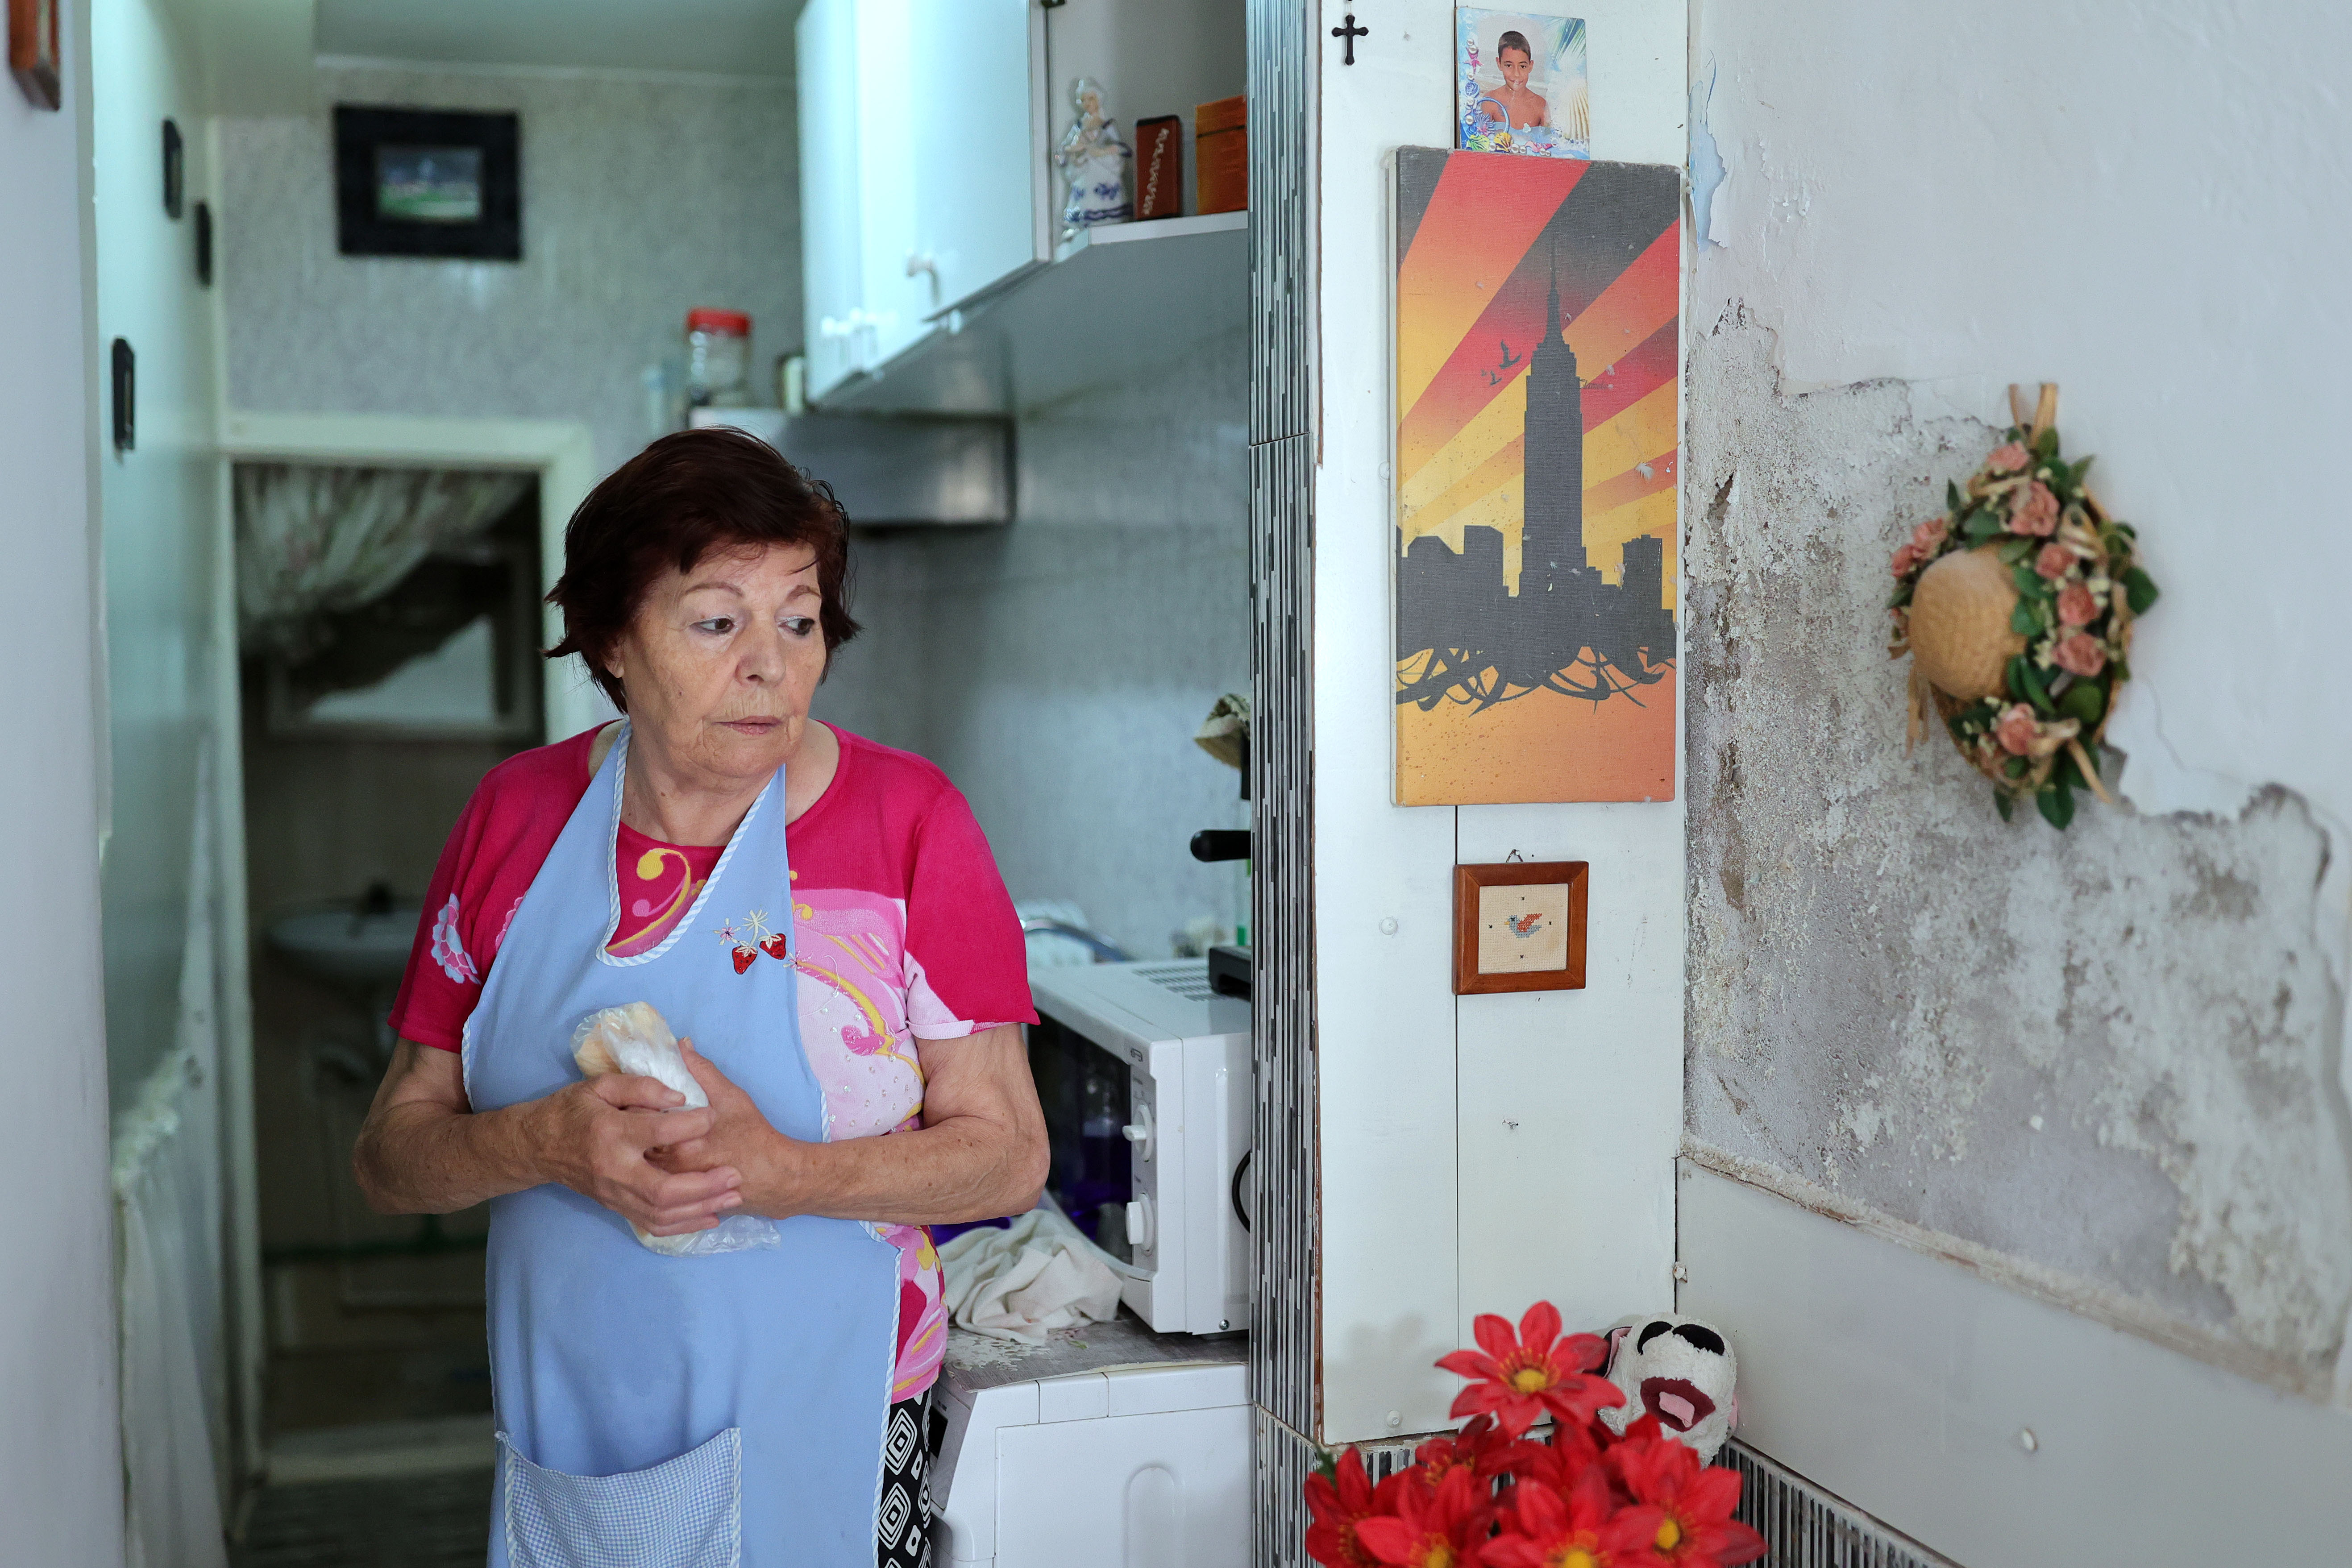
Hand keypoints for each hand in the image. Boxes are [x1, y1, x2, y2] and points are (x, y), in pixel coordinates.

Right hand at [526, 1072, 744, 1236]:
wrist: (538, 1146)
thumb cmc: (573, 1110)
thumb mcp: (601, 1085)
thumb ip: (640, 1087)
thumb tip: (680, 1097)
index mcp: (611, 1134)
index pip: (658, 1132)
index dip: (691, 1125)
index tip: (714, 1116)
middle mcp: (614, 1170)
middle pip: (663, 1190)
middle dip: (704, 1186)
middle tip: (736, 1175)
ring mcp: (614, 1194)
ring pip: (661, 1213)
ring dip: (700, 1209)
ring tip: (733, 1196)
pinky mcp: (615, 1207)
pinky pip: (652, 1224)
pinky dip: (683, 1225)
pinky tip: (709, 1217)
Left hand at [647, 1040, 802, 1215]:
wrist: (773, 1177)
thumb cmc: (753, 1135)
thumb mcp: (731, 1097)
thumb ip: (703, 1071)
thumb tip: (682, 1045)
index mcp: (679, 1141)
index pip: (638, 1119)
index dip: (634, 1104)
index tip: (637, 1095)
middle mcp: (670, 1167)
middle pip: (632, 1144)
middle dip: (630, 1128)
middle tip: (633, 1114)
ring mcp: (672, 1187)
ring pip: (637, 1165)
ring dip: (635, 1148)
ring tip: (640, 1134)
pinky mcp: (676, 1200)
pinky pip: (649, 1181)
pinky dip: (645, 1168)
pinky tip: (653, 1156)